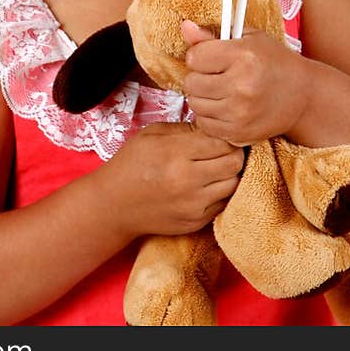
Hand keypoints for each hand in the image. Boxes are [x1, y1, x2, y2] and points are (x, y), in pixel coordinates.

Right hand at [104, 121, 244, 237]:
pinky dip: (220, 192)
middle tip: (223, 149)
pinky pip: (223, 203)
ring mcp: (194, 205)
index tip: (219, 134)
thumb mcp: (152, 134)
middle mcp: (188, 181)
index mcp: (176, 153)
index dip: (225, 135)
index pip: (222, 141)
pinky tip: (207, 185)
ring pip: (234, 184)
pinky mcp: (196, 223)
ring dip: (229, 173)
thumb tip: (212, 127)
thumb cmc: (131, 164)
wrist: (114, 205)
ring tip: (216, 167)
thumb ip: (185, 129)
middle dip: (233, 152)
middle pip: (234, 163)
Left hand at [181, 21, 310, 145]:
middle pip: (191, 83)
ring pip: (195, 105)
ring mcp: (240, 113)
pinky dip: (210, 116)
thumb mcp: (248, 38)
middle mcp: (241, 86)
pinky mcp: (240, 134)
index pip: (194, 57)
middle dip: (199, 76)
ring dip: (203, 97)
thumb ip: (212, 34)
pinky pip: (205, 125)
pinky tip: (224, 107)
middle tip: (215, 75)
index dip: (199, 55)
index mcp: (243, 56)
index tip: (211, 57)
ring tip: (220, 90)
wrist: (302, 95)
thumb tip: (185, 27)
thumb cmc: (273, 61)